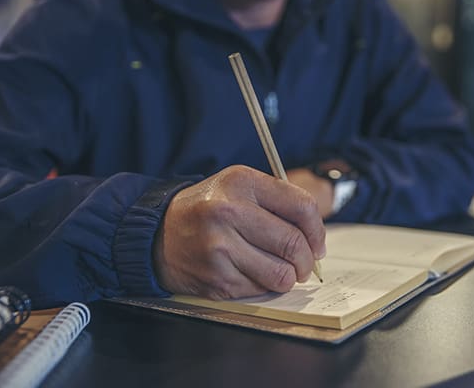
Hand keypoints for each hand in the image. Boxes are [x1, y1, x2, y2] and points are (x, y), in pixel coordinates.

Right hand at [152, 165, 325, 299]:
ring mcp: (220, 248)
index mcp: (240, 182)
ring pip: (282, 274)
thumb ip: (277, 201)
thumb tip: (316, 239)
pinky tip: (251, 273)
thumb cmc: (206, 210)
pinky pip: (261, 290)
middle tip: (305, 264)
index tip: (317, 243)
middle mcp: (228, 213)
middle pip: (294, 243)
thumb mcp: (237, 187)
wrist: (156, 234)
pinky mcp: (216, 279)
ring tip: (281, 270)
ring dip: (289, 277)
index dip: (317, 230)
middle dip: (308, 260)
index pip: (301, 207)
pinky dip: (264, 286)